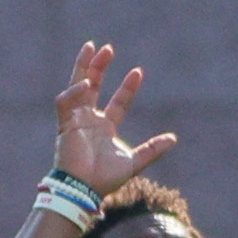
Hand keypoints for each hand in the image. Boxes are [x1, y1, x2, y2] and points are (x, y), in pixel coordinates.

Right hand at [53, 43, 177, 197]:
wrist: (83, 189)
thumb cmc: (105, 179)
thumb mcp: (134, 163)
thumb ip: (152, 150)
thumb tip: (173, 139)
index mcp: (104, 129)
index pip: (118, 102)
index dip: (127, 87)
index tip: (138, 72)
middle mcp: (89, 121)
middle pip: (93, 87)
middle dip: (99, 67)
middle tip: (107, 48)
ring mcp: (76, 121)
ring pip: (76, 86)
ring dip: (83, 67)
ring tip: (93, 47)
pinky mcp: (64, 124)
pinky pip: (65, 101)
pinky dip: (74, 91)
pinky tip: (86, 84)